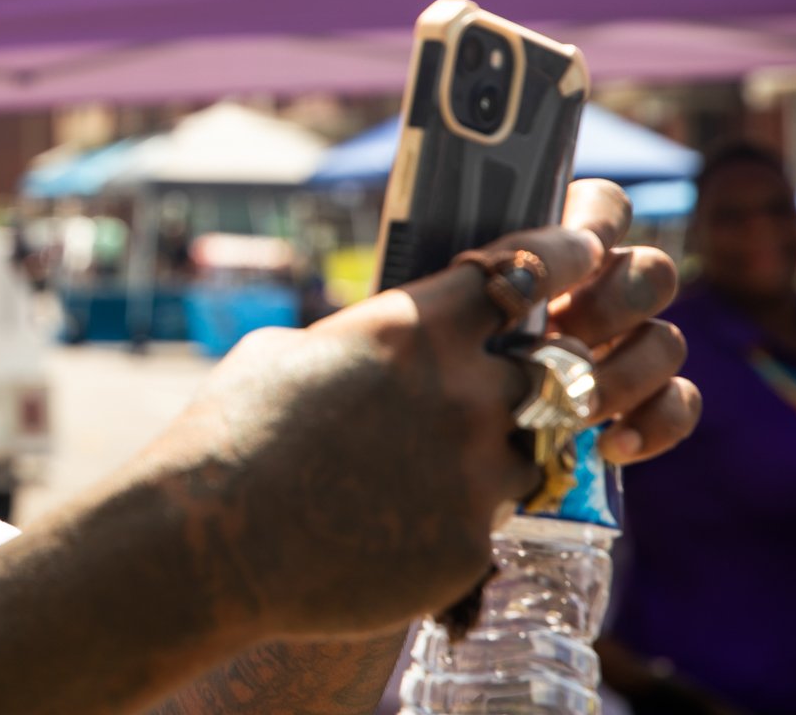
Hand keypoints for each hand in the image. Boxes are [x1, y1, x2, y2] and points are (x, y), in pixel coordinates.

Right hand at [155, 179, 698, 638]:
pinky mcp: (469, 544)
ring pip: (536, 452)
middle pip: (554, 368)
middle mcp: (463, 393)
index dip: (562, 256)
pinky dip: (457, 518)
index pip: (528, 271)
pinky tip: (400, 524)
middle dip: (541, 373)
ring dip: (502, 452)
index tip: (583, 251)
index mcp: (414, 326)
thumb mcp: (284, 353)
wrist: (212, 539)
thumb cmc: (228, 432)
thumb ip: (353, 340)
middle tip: (513, 382)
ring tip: (437, 467)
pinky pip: (490, 523)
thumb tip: (366, 348)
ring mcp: (474, 473)